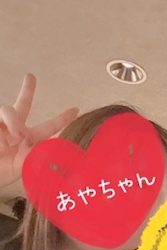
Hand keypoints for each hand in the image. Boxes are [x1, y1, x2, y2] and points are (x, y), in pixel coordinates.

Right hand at [0, 74, 77, 188]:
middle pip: (22, 105)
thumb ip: (42, 156)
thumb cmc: (3, 173)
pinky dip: (9, 121)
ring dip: (15, 121)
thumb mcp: (27, 166)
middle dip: (27, 90)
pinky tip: (11, 134)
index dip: (62, 118)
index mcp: (30, 140)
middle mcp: (15, 130)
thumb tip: (59, 150)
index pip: (49, 127)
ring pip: (10, 110)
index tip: (76, 109)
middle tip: (30, 76)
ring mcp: (1, 126)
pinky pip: (2, 113)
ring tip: (17, 135)